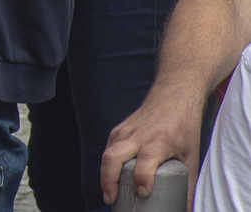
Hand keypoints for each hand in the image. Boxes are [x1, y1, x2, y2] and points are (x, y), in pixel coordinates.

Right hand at [100, 87, 202, 209]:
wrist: (173, 97)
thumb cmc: (184, 128)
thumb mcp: (191, 156)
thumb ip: (189, 184)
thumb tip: (186, 209)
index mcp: (159, 140)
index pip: (146, 160)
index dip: (143, 177)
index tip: (143, 192)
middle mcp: (138, 134)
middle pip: (114, 157)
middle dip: (109, 180)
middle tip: (111, 199)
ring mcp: (125, 131)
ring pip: (108, 154)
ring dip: (105, 175)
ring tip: (109, 194)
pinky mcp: (118, 130)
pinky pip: (108, 150)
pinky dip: (107, 166)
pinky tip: (111, 179)